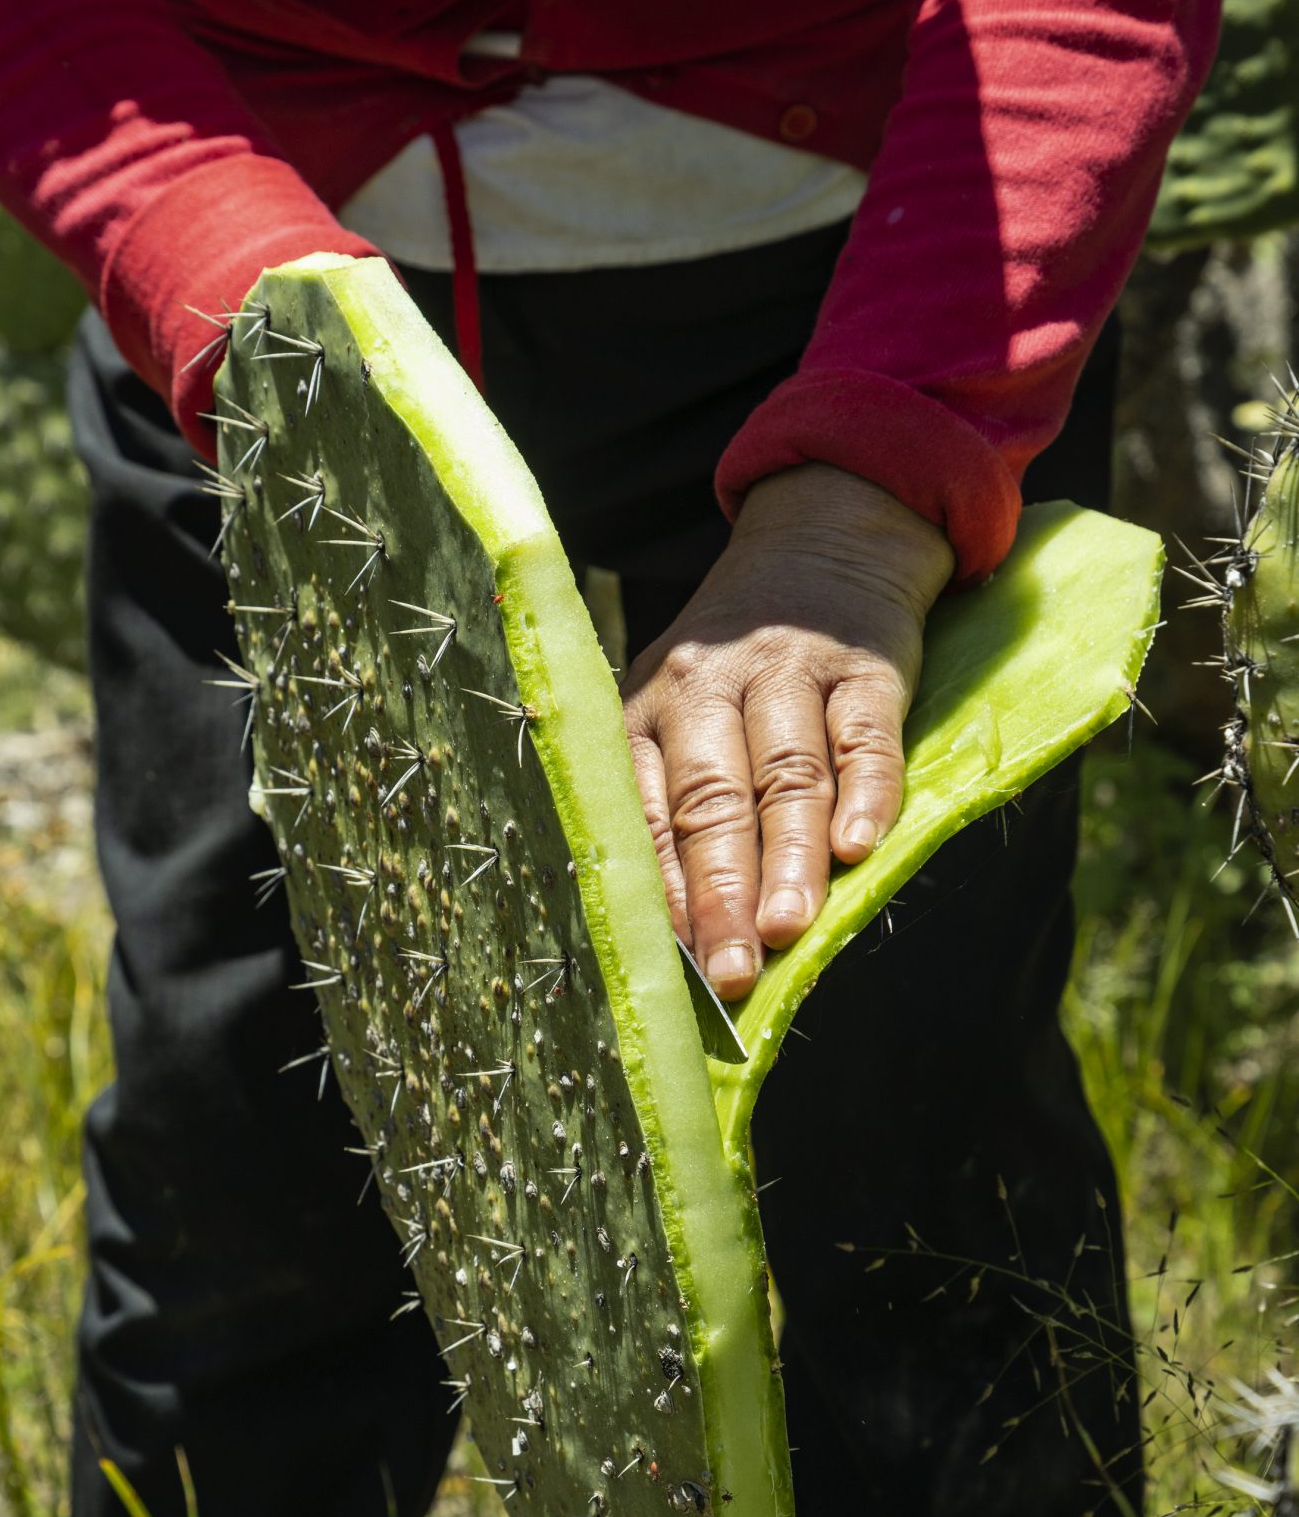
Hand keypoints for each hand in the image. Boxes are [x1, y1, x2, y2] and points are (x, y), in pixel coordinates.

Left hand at [620, 464, 954, 1000]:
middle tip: (733, 971)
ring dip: (787, 858)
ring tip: (787, 929)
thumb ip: (677, 808)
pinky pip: (863, 736)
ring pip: (785, 776)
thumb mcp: (680, 715)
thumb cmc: (739, 671)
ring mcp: (788, 671)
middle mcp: (709, 686)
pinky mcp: (865, 665)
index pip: (652, 813)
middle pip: (714, 801)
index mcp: (650, 710)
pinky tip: (859, 850)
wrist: (819, 545)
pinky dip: (864, 794)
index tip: (679, 968)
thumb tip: (683, 939)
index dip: (666, 893)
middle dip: (721, 892)